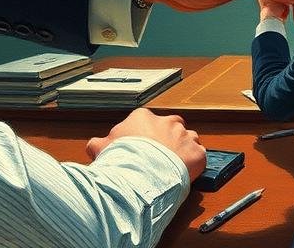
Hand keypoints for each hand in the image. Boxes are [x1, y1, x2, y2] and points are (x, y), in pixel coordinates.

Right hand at [86, 108, 206, 181]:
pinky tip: (184, 172)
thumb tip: (94, 145)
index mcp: (143, 118)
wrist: (140, 176)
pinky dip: (193, 163)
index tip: (141, 149)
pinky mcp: (197, 152)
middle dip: (166, 140)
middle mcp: (167, 122)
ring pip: (187, 139)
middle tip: (159, 157)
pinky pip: (198, 155)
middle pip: (170, 127)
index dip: (144, 137)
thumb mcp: (102, 149)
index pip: (146, 122)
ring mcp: (184, 136)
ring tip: (171, 167)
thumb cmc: (121, 161)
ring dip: (181, 150)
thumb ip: (99, 144)